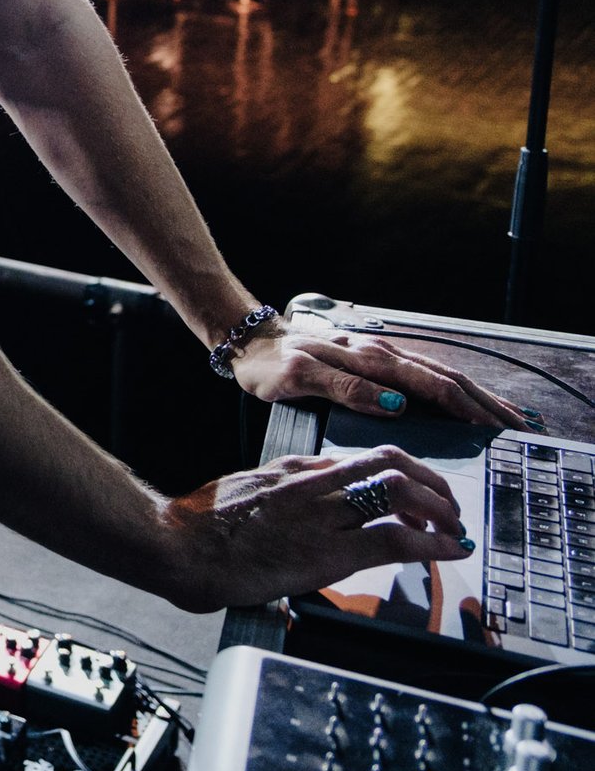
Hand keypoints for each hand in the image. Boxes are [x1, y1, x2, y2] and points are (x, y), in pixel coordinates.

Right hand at [154, 445, 474, 611]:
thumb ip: (276, 498)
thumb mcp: (244, 497)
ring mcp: (323, 514)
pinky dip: (432, 543)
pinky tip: (449, 550)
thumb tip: (294, 515)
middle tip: (447, 507)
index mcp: (293, 471)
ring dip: (439, 507)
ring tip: (452, 528)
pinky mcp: (329, 551)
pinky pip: (394, 538)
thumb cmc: (199, 530)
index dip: (399, 475)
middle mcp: (313, 482)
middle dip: (431, 482)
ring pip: (400, 489)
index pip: (359, 461)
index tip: (413, 495)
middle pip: (390, 462)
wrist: (178, 547)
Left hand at [229, 315, 531, 429]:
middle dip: (486, 403)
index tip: (496, 427)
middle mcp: (381, 355)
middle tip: (519, 427)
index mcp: (370, 360)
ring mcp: (380, 358)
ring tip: (505, 417)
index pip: (432, 386)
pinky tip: (463, 403)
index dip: (468, 408)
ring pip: (440, 376)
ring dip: (475, 396)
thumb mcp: (300, 379)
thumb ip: (346, 389)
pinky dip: (451, 390)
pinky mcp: (374, 364)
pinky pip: (422, 378)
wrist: (250, 342)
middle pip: (447, 379)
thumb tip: (394, 404)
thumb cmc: (270, 364)